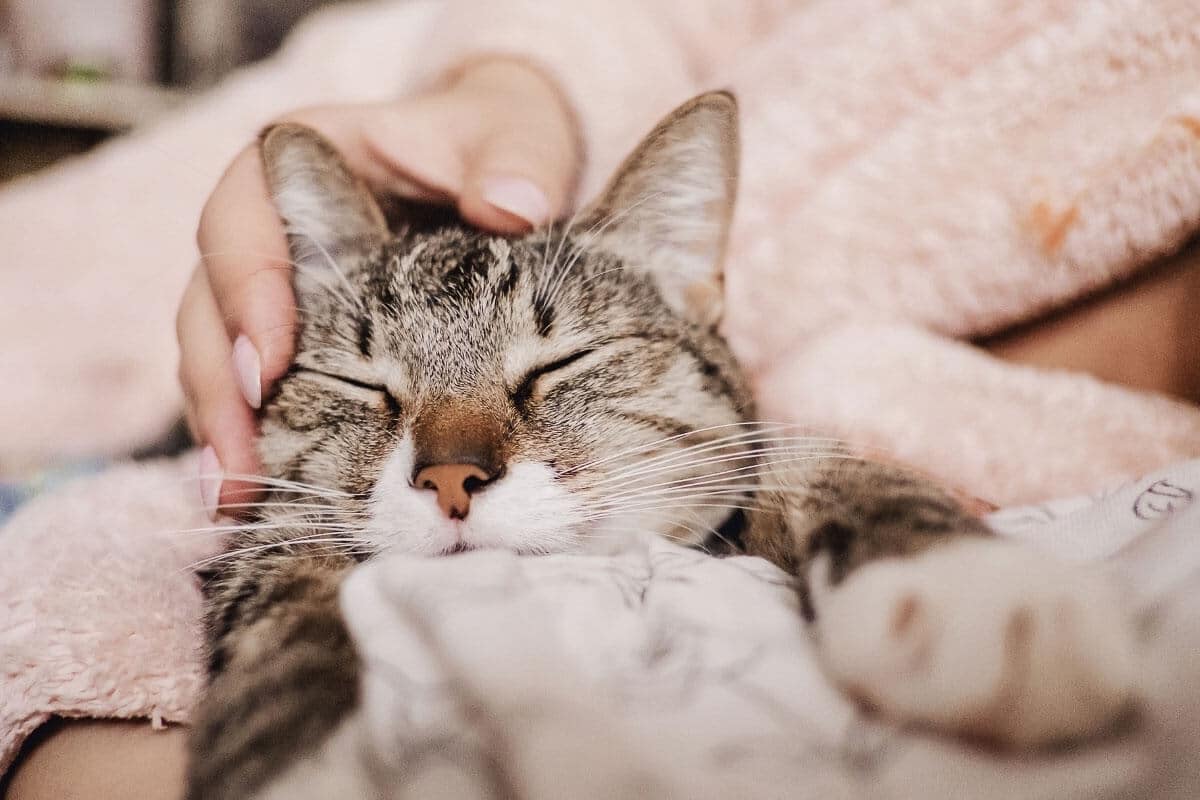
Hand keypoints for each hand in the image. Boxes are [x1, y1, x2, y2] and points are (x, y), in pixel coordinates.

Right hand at [178, 59, 580, 517]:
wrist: (501, 169)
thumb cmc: (498, 147)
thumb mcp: (519, 137)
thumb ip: (519, 161)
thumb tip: (511, 205)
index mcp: (305, 163)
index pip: (245, 216)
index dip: (247, 287)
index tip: (273, 363)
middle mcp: (273, 228)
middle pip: (212, 302)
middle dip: (224, 387)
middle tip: (245, 464)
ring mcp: (278, 290)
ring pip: (221, 357)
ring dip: (227, 429)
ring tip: (241, 500)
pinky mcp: (299, 342)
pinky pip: (257, 393)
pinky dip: (257, 444)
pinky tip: (262, 499)